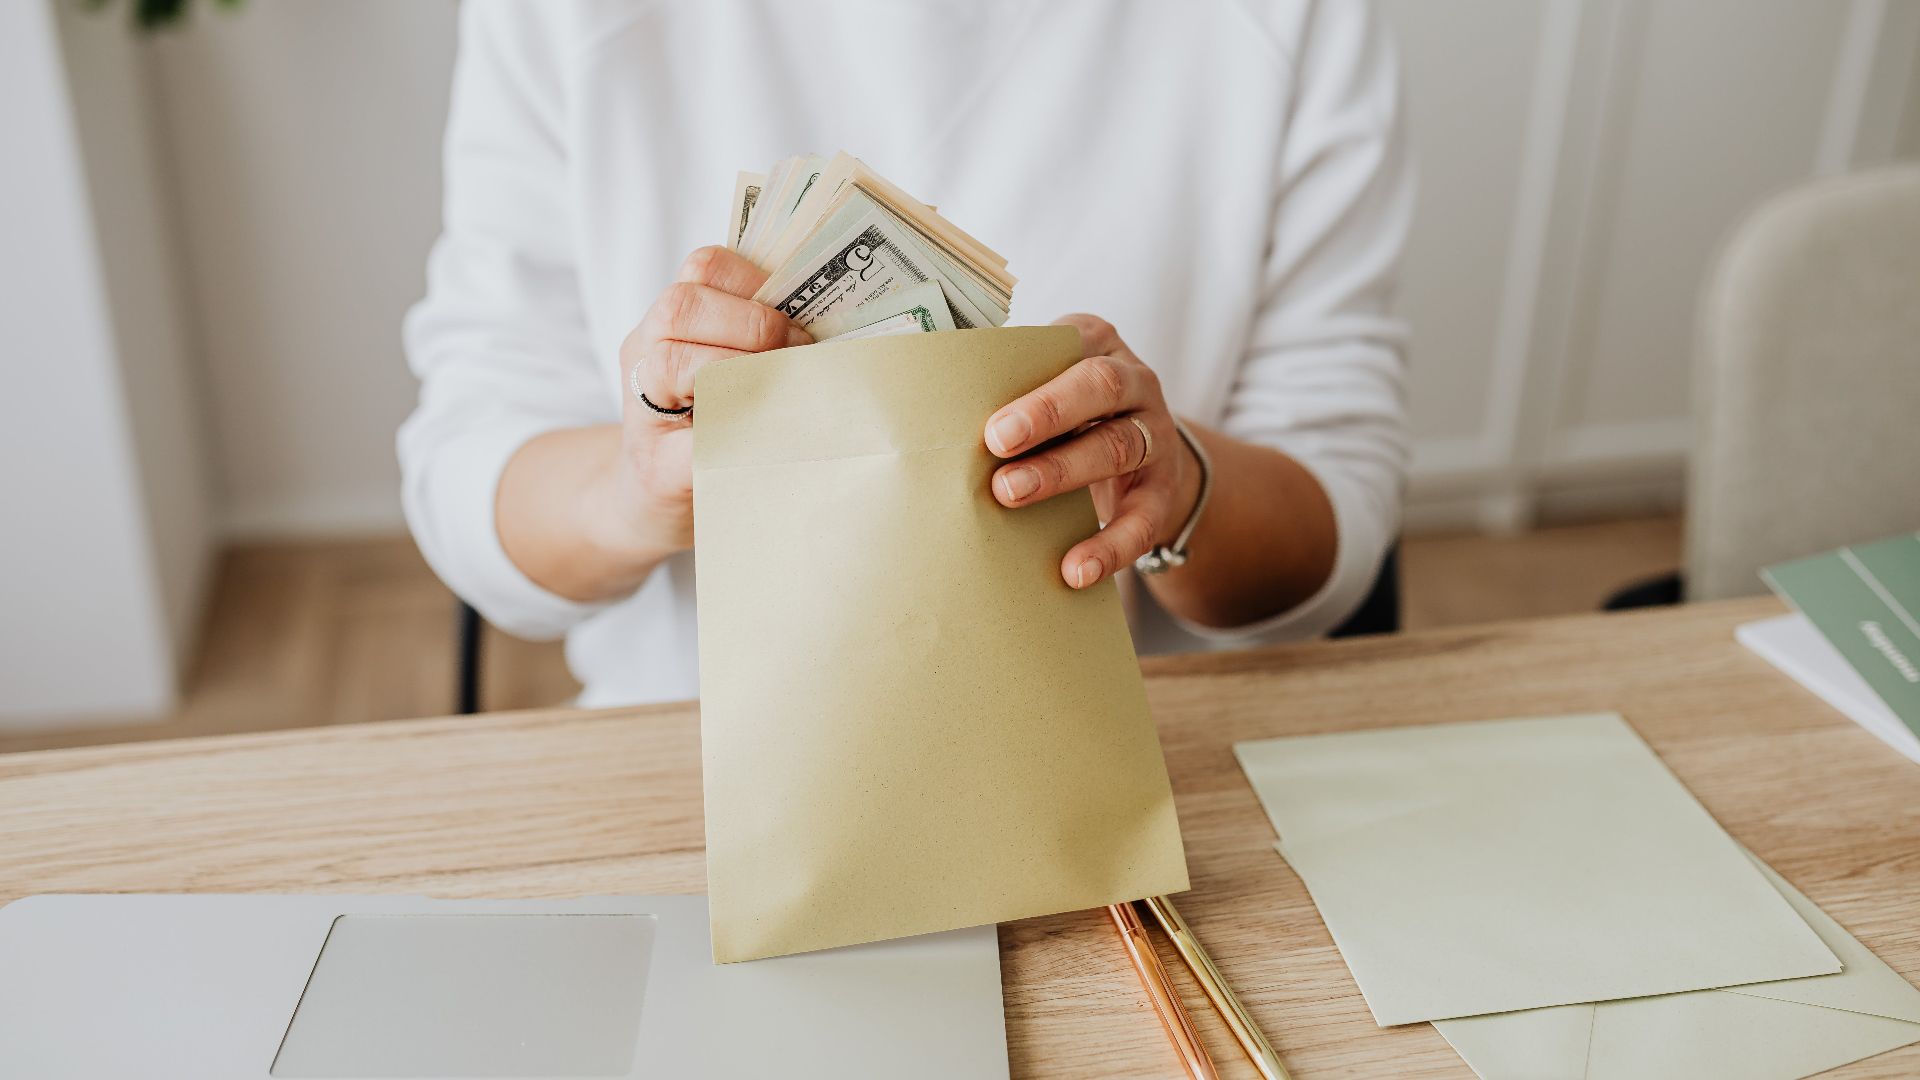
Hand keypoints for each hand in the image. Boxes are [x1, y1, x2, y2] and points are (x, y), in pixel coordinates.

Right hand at [602, 246, 811, 554]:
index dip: (756, 280)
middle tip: (796, 351)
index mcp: (669, 320)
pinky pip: (694, 440)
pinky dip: (737, 433)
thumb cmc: (710, 425)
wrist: (654, 499)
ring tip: (779, 389)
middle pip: (681, 305)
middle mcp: (644, 352)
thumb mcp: (727, 366)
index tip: (799, 314)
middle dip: (752, 324)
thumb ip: (762, 338)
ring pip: (670, 362)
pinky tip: (771, 436)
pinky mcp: (656, 467)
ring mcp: (642, 409)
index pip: (704, 267)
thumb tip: (843, 324)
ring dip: (738, 369)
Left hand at [984, 315, 1200, 589]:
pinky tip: (1075, 570)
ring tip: (1010, 493)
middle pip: (1100, 386)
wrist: (1138, 467)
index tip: (991, 405)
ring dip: (1062, 471)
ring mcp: (1155, 437)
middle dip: (1047, 412)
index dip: (1033, 368)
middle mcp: (1136, 383)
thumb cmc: (1066, 418)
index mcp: (1097, 345)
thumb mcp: (1043, 389)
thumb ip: (1002, 389)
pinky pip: (1142, 520)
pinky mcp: (1160, 493)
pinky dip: (1109, 546)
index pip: (1073, 341)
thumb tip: (925, 411)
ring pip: (1117, 447)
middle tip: (996, 440)